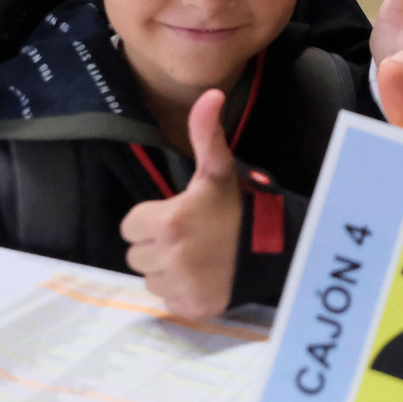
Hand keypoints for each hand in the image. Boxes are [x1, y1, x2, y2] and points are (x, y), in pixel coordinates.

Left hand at [120, 90, 241, 319]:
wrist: (273, 250)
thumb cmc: (238, 207)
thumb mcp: (218, 170)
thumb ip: (205, 133)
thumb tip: (210, 93)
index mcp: (168, 221)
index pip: (130, 226)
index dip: (151, 220)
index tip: (176, 217)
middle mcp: (169, 256)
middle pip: (136, 254)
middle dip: (156, 246)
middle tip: (188, 237)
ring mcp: (179, 285)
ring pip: (149, 278)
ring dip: (166, 269)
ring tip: (195, 257)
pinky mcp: (188, 307)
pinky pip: (166, 299)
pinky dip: (179, 291)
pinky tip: (201, 277)